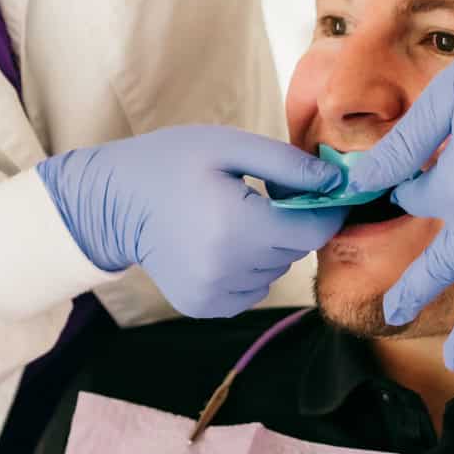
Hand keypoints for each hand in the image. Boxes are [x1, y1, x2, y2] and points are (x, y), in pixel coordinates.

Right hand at [38, 126, 348, 317]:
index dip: (324, 208)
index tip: (312, 190)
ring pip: (275, 271)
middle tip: (256, 198)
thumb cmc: (173, 163)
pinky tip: (217, 244)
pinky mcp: (204, 306)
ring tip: (230, 221)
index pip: (316, 230)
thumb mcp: (229, 147)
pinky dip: (246, 269)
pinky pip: (252, 289)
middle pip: (295, 250)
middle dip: (289, 224)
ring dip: (266, 248)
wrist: (114, 202)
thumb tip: (340, 183)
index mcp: (238, 225)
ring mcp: (214, 293)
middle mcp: (228, 269)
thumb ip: (288, 165)